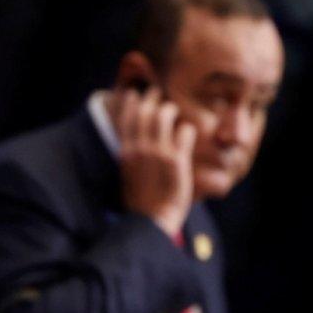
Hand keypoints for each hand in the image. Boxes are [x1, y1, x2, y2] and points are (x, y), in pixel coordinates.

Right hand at [113, 87, 196, 235]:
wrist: (152, 219)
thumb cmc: (140, 199)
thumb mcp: (126, 173)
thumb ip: (130, 154)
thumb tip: (132, 141)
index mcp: (125, 151)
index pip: (126, 116)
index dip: (132, 101)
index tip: (135, 94)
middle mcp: (140, 148)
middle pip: (145, 110)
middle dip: (152, 98)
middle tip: (158, 94)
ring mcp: (158, 153)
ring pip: (164, 115)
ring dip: (170, 109)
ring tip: (173, 112)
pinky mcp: (177, 160)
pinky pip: (184, 132)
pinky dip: (187, 129)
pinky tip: (187, 134)